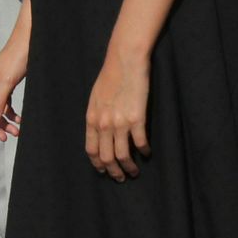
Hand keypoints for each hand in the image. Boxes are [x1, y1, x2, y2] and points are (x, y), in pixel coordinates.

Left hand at [86, 48, 150, 180]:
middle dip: (114, 172)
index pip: (91, 150)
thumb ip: (97, 116)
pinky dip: (144, 152)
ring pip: (123, 156)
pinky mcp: (137, 119)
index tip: (104, 171)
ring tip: (134, 171)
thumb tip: (99, 132)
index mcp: (92, 118)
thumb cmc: (110, 76)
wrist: (124, 60)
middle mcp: (104, 124)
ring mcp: (120, 122)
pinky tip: (146, 153)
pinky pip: (140, 143)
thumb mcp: (95, 97)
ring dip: (129, 168)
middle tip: (121, 178)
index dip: (97, 164)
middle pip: (106, 158)